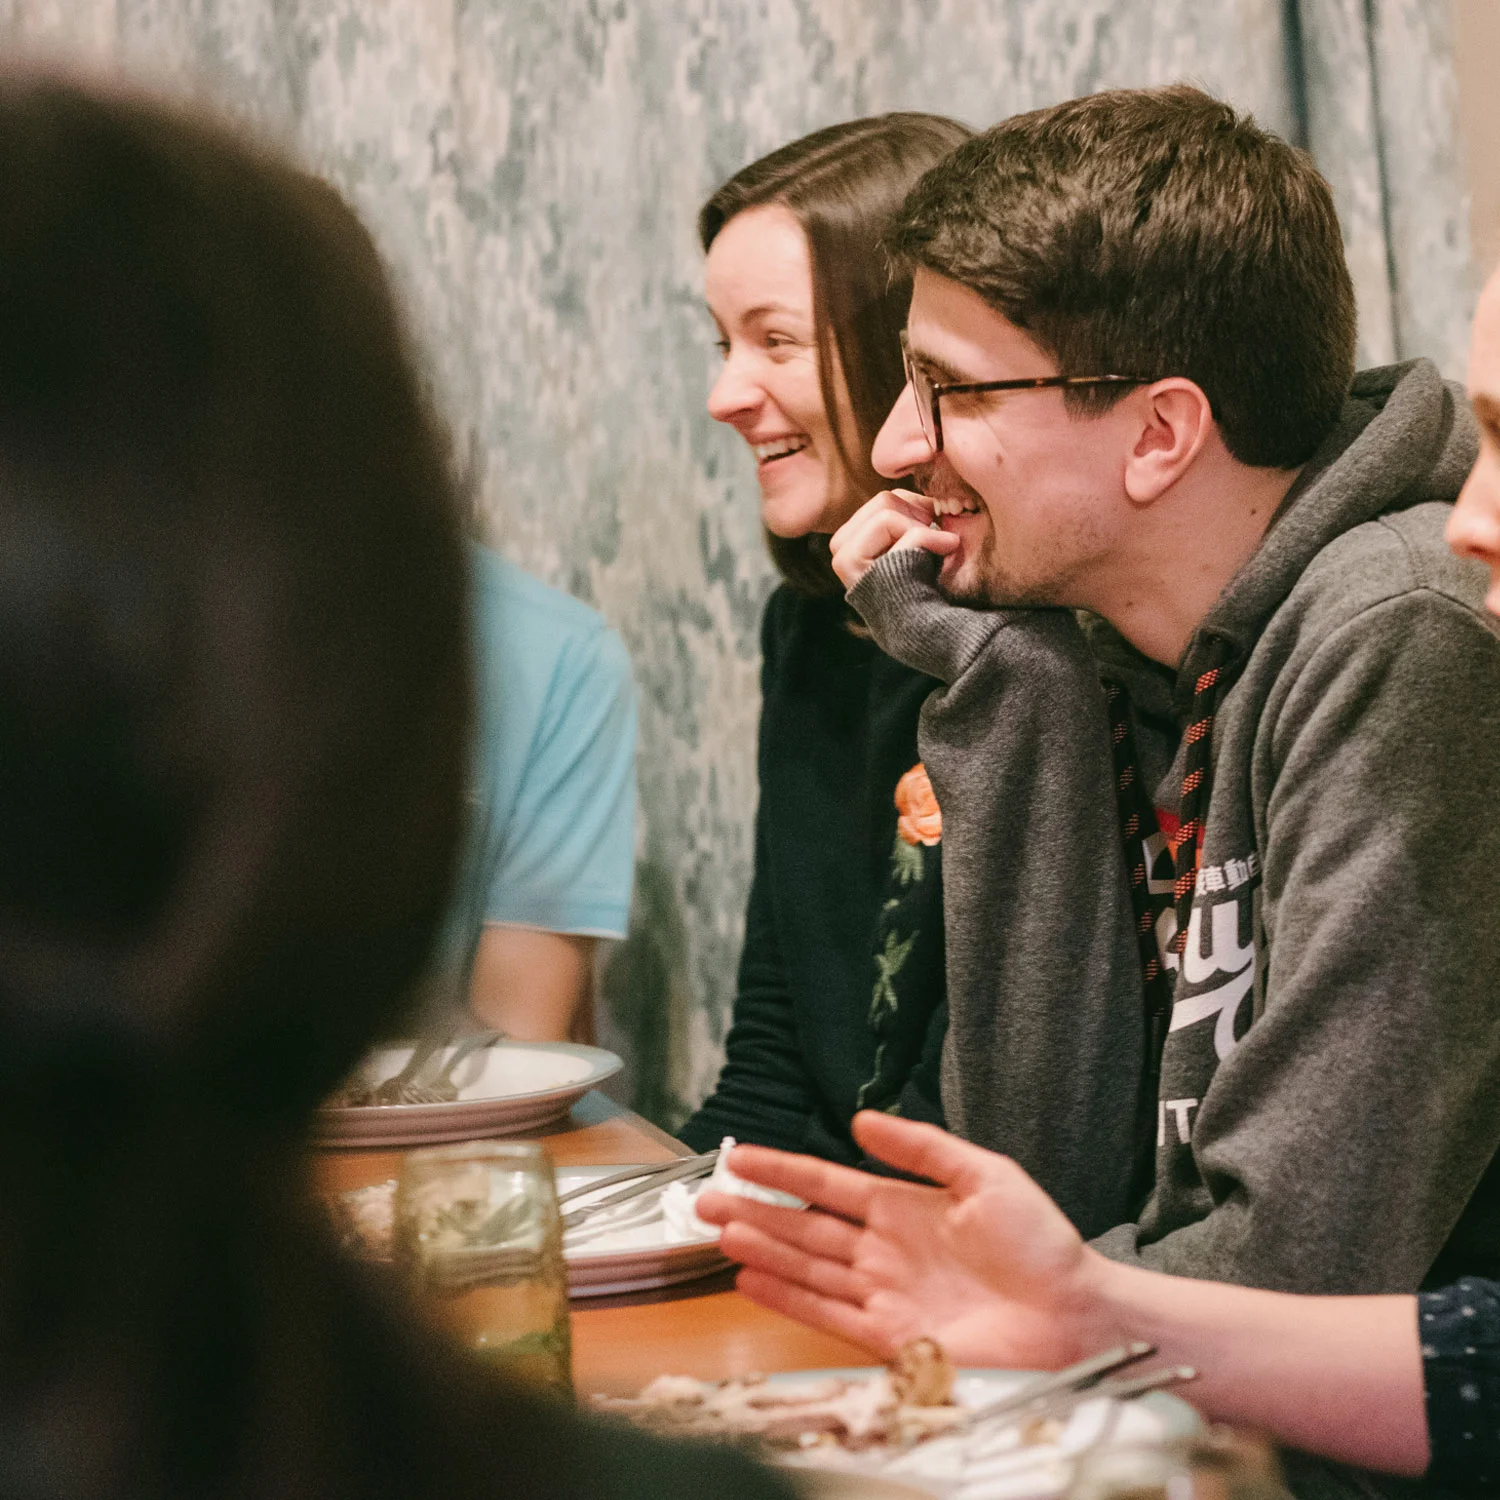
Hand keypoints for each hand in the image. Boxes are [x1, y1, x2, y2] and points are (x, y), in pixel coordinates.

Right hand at [695, 1111, 1112, 1367]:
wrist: (1073, 1315)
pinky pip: (826, 1314)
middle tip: (705, 1198)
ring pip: (807, 1267)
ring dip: (762, 1251)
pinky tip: (753, 1280)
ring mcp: (883, 1293)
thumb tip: (863, 1119)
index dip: (782, 1170)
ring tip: (718, 1232)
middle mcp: (884, 1249)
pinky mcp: (890, 1336)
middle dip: (755, 1212)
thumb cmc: (1040, 1243)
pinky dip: (788, 1298)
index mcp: (903, 1207)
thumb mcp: (984, 1174)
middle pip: (805, 1227)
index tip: (740, 1155)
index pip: (827, 1183)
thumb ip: (922, 1147)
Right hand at [829, 489, 958, 591]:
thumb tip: (921, 477)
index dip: (917, 508)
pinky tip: (946, 550)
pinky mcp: (853, 569)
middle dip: (918, 517)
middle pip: (883, 500)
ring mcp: (843, 561)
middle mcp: (841, 551)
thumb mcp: (917, 543)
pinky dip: (928, 537)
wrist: (937, 632)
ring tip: (938, 551)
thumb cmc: (932, 589)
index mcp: (855, 543)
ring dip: (921, 529)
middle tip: (938, 542)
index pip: (885, 500)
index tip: (936, 530)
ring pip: (886, 510)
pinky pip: (895, 528)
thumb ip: (908, 516)